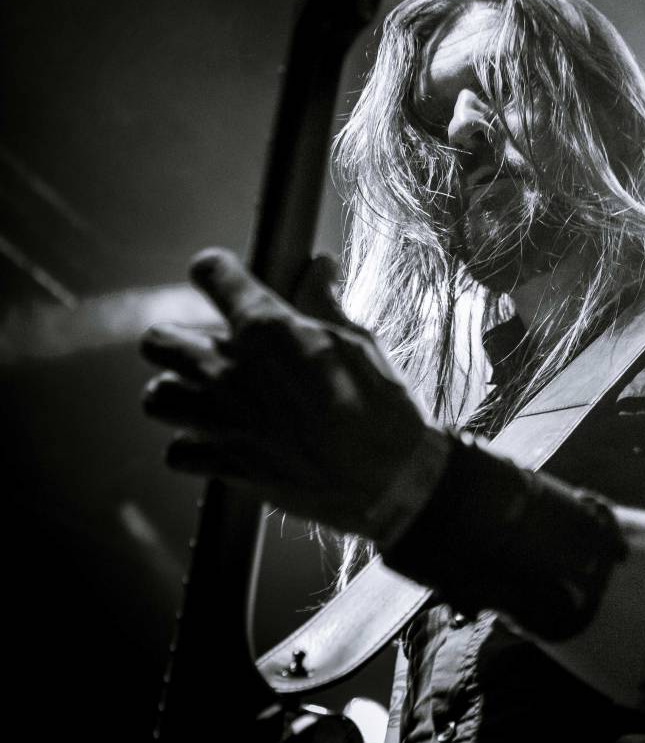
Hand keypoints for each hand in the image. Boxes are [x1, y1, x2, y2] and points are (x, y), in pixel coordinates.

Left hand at [140, 247, 432, 537]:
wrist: (390, 477)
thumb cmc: (382, 403)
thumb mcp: (359, 341)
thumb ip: (324, 302)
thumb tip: (319, 266)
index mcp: (267, 327)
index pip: (211, 274)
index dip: (217, 271)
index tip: (222, 277)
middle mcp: (230, 369)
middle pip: (158, 340)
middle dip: (177, 339)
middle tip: (207, 348)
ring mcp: (221, 419)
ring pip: (156, 397)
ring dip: (177, 393)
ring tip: (205, 396)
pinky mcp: (225, 463)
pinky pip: (177, 452)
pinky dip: (193, 447)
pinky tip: (219, 440)